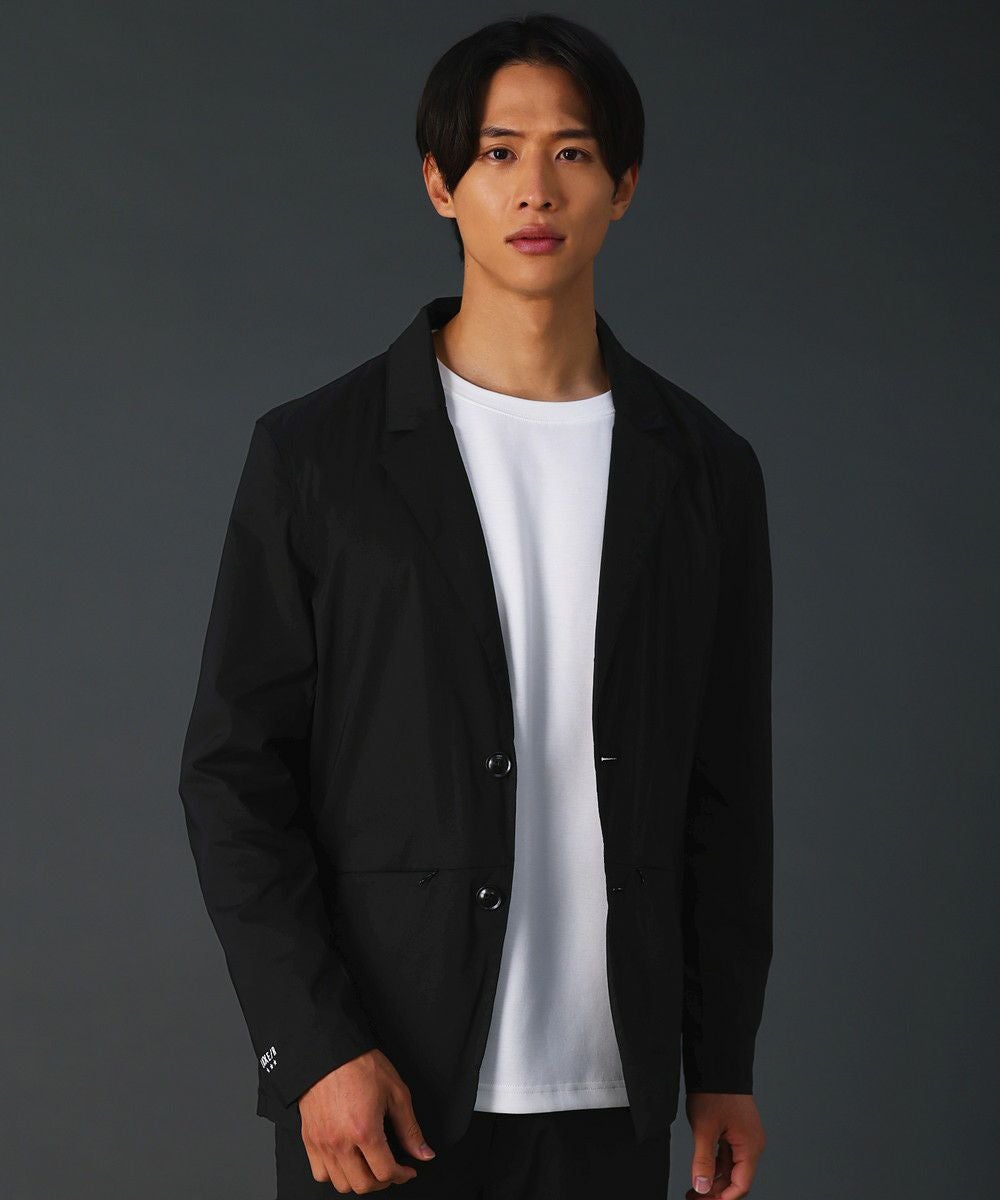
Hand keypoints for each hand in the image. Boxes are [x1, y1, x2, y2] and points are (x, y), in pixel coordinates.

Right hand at [297, 1048, 435, 1192]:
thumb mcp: (396, 1092)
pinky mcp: (309, 1139)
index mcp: (364, 1130)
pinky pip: (320, 1173)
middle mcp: (340, 1142)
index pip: (385, 1173)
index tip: (407, 1170)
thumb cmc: (360, 1064)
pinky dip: (334, 1173)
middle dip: (383, 1181)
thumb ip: (410, 1128)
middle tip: (390, 1168)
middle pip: (363, 1185)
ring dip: (359, 1180)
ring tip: (369, 1165)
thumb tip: (423, 1152)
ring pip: (341, 1183)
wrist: (330, 1050)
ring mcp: (322, 1143)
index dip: (402, 1175)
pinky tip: (347, 1159)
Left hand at [684, 1092, 765, 1198]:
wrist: (717, 1062)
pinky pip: (727, 1154)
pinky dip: (714, 1165)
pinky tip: (700, 1171)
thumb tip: (702, 1187)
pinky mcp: (734, 1129)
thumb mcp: (705, 1128)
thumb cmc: (715, 1090)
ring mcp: (743, 1136)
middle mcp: (750, 1143)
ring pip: (730, 1167)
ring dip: (713, 1179)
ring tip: (693, 1189)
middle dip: (715, 1192)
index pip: (740, 1185)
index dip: (722, 1198)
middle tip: (695, 1198)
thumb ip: (703, 1160)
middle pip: (736, 1178)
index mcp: (750, 1146)